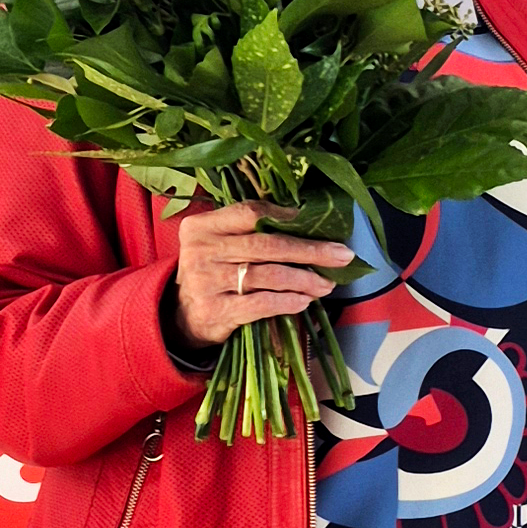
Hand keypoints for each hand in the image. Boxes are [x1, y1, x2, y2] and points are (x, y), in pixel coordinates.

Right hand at [170, 199, 356, 348]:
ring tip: (326, 284)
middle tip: (342, 256)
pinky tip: (304, 301)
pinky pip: (262, 304)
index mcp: (203, 226)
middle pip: (267, 245)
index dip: (286, 216)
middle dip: (311, 250)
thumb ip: (251, 231)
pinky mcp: (215, 310)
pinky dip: (289, 302)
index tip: (316, 222)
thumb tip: (308, 223)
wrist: (184, 314)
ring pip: (270, 275)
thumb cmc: (215, 272)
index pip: (250, 212)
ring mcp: (207, 281)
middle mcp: (202, 251)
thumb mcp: (221, 243)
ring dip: (306, 280)